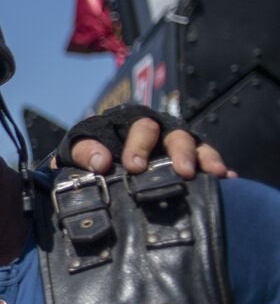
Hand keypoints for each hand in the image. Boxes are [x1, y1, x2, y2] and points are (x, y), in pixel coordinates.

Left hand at [61, 105, 231, 178]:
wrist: (95, 167)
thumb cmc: (88, 157)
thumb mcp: (77, 152)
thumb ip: (83, 152)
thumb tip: (99, 162)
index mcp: (129, 124)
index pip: (141, 128)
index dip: (138, 146)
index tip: (133, 167)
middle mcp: (156, 130)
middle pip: (174, 135)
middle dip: (178, 151)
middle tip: (182, 171)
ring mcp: (175, 145)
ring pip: (194, 145)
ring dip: (203, 157)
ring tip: (210, 173)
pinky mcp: (190, 159)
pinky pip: (208, 159)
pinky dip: (217, 167)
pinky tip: (227, 178)